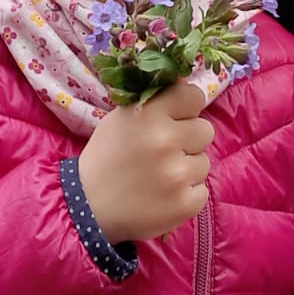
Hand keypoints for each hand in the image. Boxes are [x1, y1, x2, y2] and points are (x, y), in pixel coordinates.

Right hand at [78, 80, 213, 242]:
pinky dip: (186, 194)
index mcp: (149, 114)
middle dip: (188, 140)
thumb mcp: (122, 118)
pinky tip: (163, 196)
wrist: (88, 208)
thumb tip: (185, 86)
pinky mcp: (185, 203)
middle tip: (165, 152)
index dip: (187, 107)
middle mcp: (166, 140)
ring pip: (203, 162)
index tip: (177, 118)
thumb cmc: (106, 158)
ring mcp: (178, 174)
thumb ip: (154, 103)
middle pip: (205, 130)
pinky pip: (201, 191)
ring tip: (159, 177)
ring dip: (186, 169)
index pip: (194, 96)